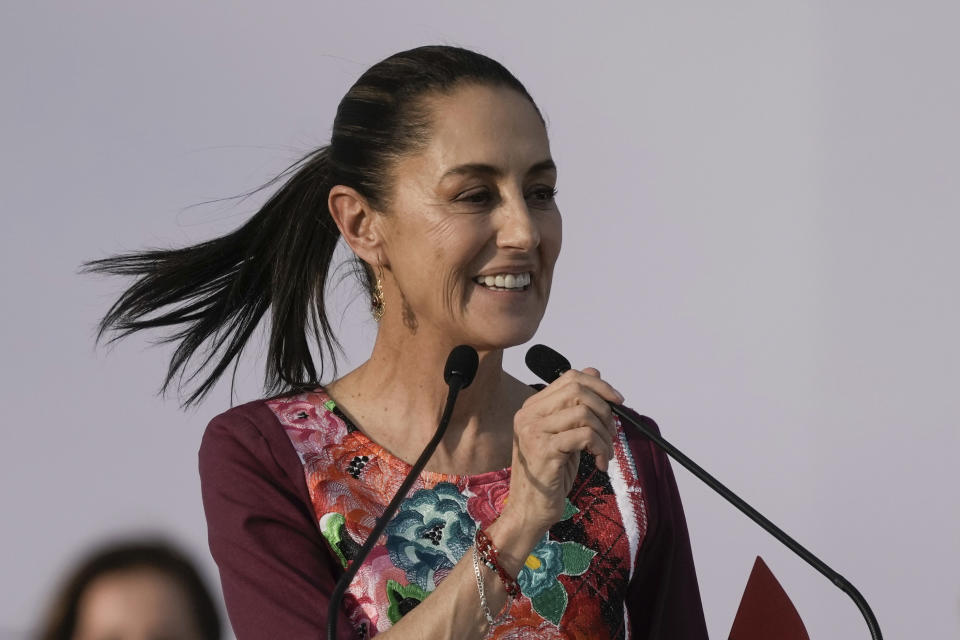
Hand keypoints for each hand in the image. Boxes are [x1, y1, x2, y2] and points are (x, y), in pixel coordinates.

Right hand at [504, 368, 623, 533]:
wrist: (530, 510)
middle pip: (577, 389)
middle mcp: (528, 415)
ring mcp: (533, 431)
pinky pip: (585, 436)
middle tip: (612, 433)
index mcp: (532, 408)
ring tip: (606, 453)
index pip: (569, 378)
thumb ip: (576, 406)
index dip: (599, 386)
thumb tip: (595, 372)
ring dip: (605, 434)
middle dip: (604, 409)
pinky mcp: (544, 450)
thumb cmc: (549, 474)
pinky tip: (600, 464)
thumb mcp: (566, 435)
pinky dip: (601, 448)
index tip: (617, 401)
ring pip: (584, 413)